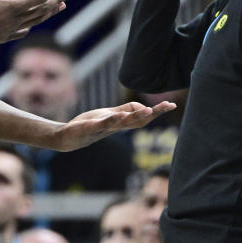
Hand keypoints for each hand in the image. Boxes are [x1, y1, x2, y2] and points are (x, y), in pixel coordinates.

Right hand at [0, 0, 70, 48]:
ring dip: (50, 13)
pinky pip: (25, 30)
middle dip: (56, 0)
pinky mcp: (7, 37)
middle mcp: (17, 20)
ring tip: (60, 6)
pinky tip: (35, 22)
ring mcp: (13, 30)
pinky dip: (33, 24)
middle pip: (42, 10)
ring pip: (37, 21)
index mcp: (14, 8)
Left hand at [50, 101, 175, 150]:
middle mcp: (115, 127)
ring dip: (134, 117)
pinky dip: (109, 120)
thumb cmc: (91, 126)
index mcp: (122, 124)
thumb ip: (126, 110)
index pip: (143, 118)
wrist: (69, 137)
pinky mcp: (89, 127)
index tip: (172, 105)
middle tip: (167, 106)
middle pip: (137, 121)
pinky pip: (101, 124)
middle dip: (152, 113)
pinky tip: (117, 115)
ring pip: (121, 123)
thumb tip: (144, 106)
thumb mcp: (110, 115)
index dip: (158, 112)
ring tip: (147, 110)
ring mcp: (103, 128)